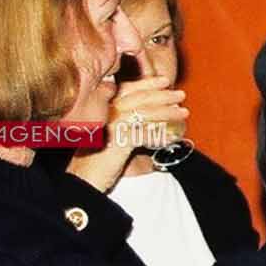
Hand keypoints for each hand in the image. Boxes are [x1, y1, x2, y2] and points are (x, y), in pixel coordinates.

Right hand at [67, 74, 188, 191]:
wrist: (82, 184)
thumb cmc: (97, 164)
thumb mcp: (111, 140)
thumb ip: (129, 128)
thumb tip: (157, 123)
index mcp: (101, 110)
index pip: (126, 89)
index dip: (147, 84)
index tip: (165, 80)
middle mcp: (104, 114)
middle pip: (138, 98)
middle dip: (162, 94)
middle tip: (180, 95)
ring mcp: (110, 126)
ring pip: (144, 113)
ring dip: (167, 112)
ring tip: (183, 113)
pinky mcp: (117, 141)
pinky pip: (145, 134)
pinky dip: (161, 135)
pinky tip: (172, 138)